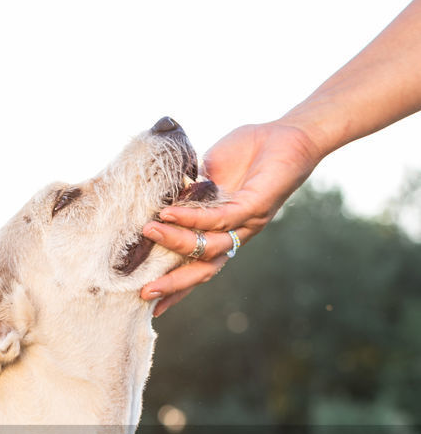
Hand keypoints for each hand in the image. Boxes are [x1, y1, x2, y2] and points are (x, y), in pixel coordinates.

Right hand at [140, 121, 322, 313]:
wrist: (289, 133)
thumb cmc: (249, 151)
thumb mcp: (208, 173)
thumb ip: (188, 191)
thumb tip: (157, 200)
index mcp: (222, 231)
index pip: (196, 265)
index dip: (174, 285)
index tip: (147, 300)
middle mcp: (234, 235)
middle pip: (203, 270)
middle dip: (174, 284)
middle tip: (145, 292)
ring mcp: (246, 224)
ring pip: (208, 247)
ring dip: (176, 242)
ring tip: (150, 231)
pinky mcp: (254, 207)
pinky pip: (220, 220)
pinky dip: (193, 219)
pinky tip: (171, 215)